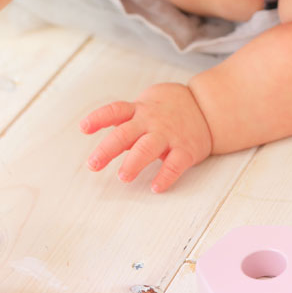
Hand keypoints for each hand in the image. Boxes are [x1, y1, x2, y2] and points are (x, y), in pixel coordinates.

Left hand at [80, 83, 213, 192]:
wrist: (207, 106)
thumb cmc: (169, 108)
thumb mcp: (147, 104)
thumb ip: (127, 121)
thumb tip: (105, 143)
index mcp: (140, 110)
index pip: (115, 111)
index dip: (99, 118)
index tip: (84, 128)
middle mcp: (152, 122)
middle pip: (126, 133)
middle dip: (108, 149)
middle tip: (93, 164)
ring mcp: (169, 135)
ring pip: (148, 148)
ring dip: (134, 163)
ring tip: (123, 177)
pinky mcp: (186, 149)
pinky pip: (175, 164)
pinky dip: (165, 177)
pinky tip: (155, 187)